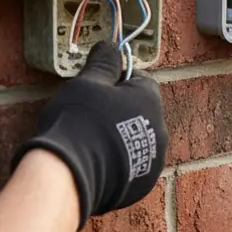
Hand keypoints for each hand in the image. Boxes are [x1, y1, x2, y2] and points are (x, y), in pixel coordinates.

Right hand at [12, 43, 168, 229]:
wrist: (71, 174)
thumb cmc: (79, 120)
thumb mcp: (88, 81)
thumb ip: (104, 62)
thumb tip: (111, 46)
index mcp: (151, 100)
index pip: (140, 81)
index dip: (117, 82)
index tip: (97, 89)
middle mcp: (160, 130)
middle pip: (140, 112)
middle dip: (119, 112)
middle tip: (89, 117)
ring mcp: (152, 160)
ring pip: (136, 141)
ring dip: (119, 139)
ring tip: (89, 143)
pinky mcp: (141, 185)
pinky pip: (130, 167)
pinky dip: (116, 164)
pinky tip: (94, 164)